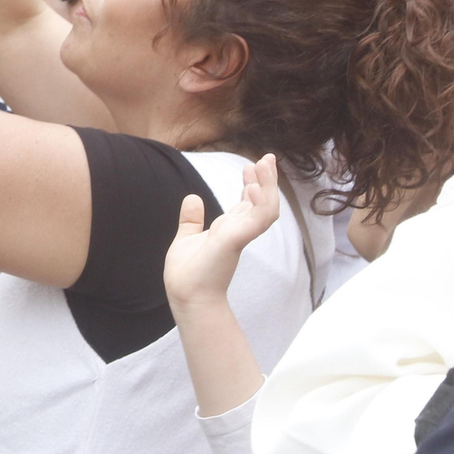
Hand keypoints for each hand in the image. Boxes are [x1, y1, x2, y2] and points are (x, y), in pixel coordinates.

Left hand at [164, 153, 280, 312]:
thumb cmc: (187, 273)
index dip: (252, 183)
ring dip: (268, 186)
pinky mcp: (236, 240)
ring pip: (266, 208)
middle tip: (267, 158)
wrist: (185, 294)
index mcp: (229, 229)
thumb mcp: (187, 237)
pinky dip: (259, 202)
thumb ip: (191, 220)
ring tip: (263, 165)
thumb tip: (192, 198)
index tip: (250, 165)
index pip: (247, 203)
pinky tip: (254, 186)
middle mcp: (238, 231)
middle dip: (267, 180)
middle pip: (262, 201)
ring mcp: (240, 235)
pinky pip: (257, 219)